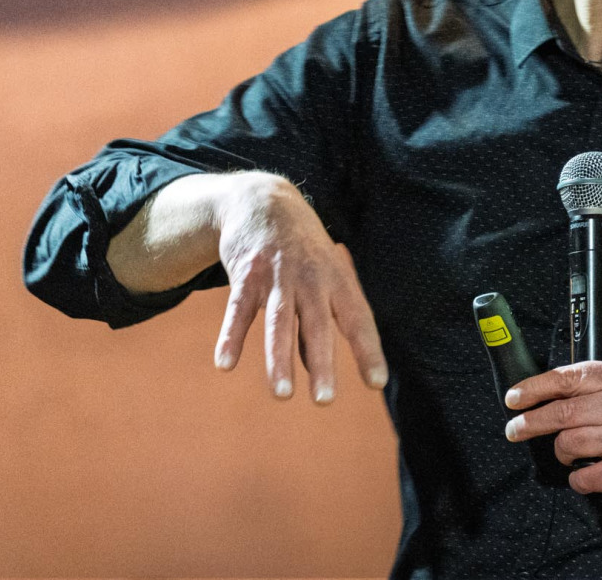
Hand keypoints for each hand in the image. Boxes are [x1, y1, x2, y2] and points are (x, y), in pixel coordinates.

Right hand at [211, 173, 386, 401]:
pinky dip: (231, 336)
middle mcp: (312, 278)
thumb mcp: (323, 277)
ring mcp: (278, 275)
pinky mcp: (246, 274)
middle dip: (322, 363)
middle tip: (325, 401)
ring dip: (279, 359)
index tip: (377, 383)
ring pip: (280, 321)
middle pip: (318, 324)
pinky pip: (237, 309)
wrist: (264, 201)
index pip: (358, 319)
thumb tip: (317, 372)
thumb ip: (320, 323)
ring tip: (282, 394)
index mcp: (338, 280)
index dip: (368, 350)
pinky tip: (225, 364)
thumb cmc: (303, 251)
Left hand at [503, 361, 601, 507]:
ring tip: (570, 456)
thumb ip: (601, 388)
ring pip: (567, 444)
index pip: (568, 378)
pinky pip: (582, 476)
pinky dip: (578, 479)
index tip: (515, 398)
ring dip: (561, 454)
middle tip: (514, 429)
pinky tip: (588, 476)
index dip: (535, 388)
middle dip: (530, 422)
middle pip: (560, 412)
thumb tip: (553, 395)